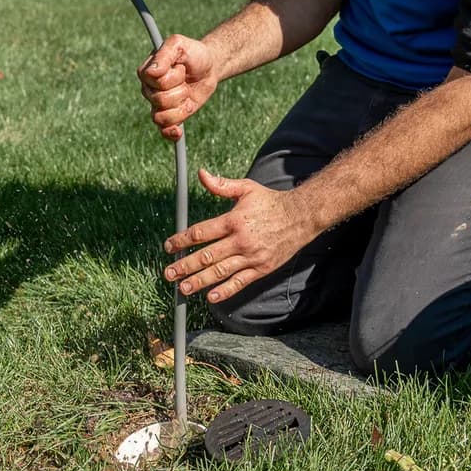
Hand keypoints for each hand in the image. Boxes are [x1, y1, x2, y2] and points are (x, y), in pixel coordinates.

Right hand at [138, 34, 219, 140]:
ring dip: (181, 106)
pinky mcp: (170, 116)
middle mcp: (148, 89)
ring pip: (162, 117)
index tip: (180, 67)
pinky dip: (171, 132)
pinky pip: (164, 130)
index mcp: (146, 72)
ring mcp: (157, 104)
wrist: (209, 66)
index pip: (155, 82)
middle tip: (185, 78)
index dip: (173, 76)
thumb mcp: (179, 45)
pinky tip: (179, 131)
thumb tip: (152, 73)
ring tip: (187, 93)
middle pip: (160, 100)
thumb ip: (164, 55)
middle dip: (180, 89)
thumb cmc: (193, 53)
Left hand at [162, 170, 318, 302]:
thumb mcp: (246, 188)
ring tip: (183, 287)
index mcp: (234, 220)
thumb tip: (201, 174)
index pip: (201, 232)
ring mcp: (251, 256)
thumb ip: (222, 185)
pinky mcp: (261, 268)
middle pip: (206, 256)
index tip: (169, 246)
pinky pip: (240, 282)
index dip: (182, 240)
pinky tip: (211, 296)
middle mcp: (241, 240)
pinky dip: (225, 290)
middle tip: (168, 273)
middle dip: (184, 265)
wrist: (301, 216)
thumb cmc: (271, 201)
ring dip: (199, 281)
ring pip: (220, 272)